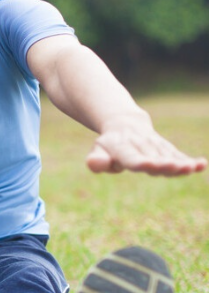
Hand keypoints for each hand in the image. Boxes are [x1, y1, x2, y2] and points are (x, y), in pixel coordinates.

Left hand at [86, 124, 206, 175]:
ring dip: (180, 163)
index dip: (140, 162)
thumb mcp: (98, 151)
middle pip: (154, 158)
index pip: (132, 158)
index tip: (149, 165)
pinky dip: (189, 161)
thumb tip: (93, 163)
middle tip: (175, 167)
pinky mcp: (167, 148)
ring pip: (169, 157)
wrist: (125, 124)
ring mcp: (155, 146)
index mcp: (122, 148)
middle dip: (164, 164)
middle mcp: (141, 146)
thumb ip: (97, 161)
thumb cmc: (109, 145)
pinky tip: (201, 165)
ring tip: (191, 168)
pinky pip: (179, 154)